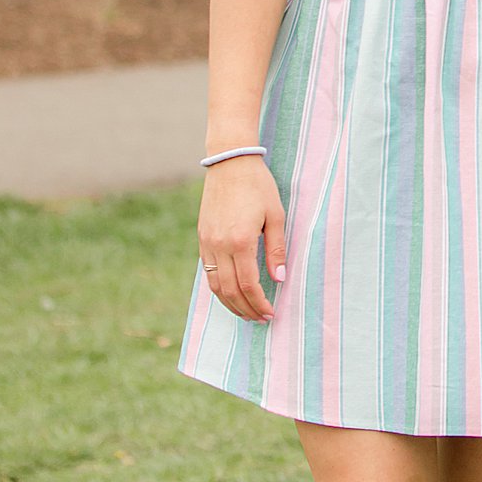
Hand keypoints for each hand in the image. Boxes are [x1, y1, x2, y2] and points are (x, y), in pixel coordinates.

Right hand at [198, 156, 287, 321]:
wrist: (230, 162)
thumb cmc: (258, 186)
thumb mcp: (276, 215)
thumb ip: (276, 249)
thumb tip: (279, 278)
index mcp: (241, 241)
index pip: (249, 285)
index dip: (260, 304)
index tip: (271, 313)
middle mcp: (220, 246)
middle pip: (230, 291)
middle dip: (246, 309)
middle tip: (260, 318)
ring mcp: (207, 243)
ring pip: (215, 285)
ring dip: (230, 303)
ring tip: (246, 312)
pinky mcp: (202, 237)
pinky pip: (207, 271)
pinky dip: (219, 287)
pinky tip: (231, 292)